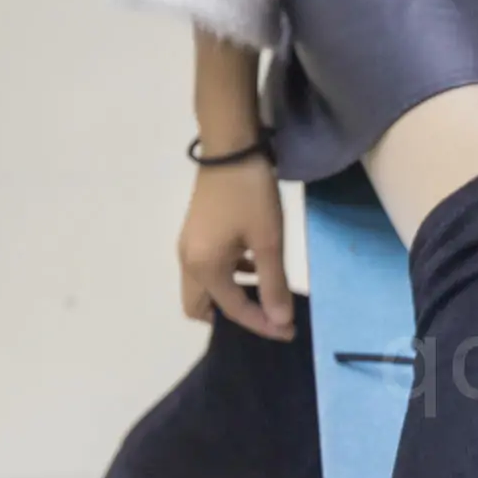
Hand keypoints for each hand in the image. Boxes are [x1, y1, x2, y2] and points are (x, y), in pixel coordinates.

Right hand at [178, 155, 295, 338]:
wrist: (231, 147)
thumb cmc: (251, 195)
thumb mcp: (268, 241)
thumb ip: (273, 284)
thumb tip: (279, 321)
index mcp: (203, 268)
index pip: (233, 310)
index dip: (262, 323)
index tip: (289, 330)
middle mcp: (188, 262)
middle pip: (201, 307)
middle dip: (231, 317)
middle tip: (265, 314)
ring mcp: (188, 246)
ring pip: (204, 288)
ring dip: (231, 295)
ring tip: (266, 291)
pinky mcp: (196, 233)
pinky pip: (208, 268)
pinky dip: (228, 276)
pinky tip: (254, 265)